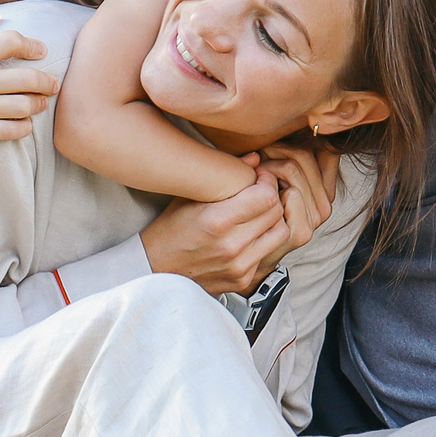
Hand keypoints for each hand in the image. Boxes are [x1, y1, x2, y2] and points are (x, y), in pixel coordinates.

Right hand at [0, 10, 58, 148]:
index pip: (12, 42)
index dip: (31, 45)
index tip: (40, 51)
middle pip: (28, 78)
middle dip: (47, 81)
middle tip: (53, 84)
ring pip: (25, 106)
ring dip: (39, 104)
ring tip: (41, 103)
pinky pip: (12, 131)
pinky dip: (25, 127)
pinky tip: (24, 122)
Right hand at [140, 174, 289, 295]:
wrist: (155, 270)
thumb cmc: (169, 230)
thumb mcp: (189, 197)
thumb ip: (225, 175)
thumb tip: (256, 157)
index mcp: (217, 220)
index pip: (266, 196)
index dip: (267, 181)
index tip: (259, 177)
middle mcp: (231, 245)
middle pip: (276, 213)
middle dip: (272, 196)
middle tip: (260, 191)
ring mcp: (239, 265)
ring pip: (280, 233)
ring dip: (274, 219)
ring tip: (260, 212)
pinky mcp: (243, 279)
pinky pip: (270, 253)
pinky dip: (265, 239)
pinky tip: (252, 232)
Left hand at [253, 142, 339, 267]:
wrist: (243, 251)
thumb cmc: (253, 205)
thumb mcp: (275, 174)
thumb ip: (291, 154)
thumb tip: (305, 124)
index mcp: (324, 188)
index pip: (325, 150)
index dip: (296, 141)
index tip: (273, 147)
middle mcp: (325, 204)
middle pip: (304, 155)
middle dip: (276, 150)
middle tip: (257, 158)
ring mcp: (315, 219)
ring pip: (295, 169)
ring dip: (269, 166)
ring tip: (255, 175)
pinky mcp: (302, 233)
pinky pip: (291, 192)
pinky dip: (269, 186)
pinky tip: (255, 193)